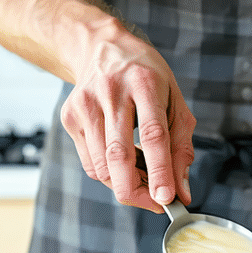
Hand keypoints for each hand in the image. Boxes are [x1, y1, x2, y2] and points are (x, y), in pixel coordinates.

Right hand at [59, 21, 195, 213]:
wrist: (103, 48)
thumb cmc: (146, 78)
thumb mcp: (174, 102)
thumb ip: (181, 147)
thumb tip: (181, 191)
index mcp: (145, 83)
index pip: (152, 134)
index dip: (160, 170)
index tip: (167, 199)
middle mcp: (111, 91)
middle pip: (118, 156)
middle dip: (136, 191)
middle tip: (155, 204)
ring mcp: (86, 104)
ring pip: (101, 166)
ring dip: (124, 183)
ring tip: (141, 175)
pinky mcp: (70, 116)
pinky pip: (90, 163)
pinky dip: (109, 174)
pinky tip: (122, 162)